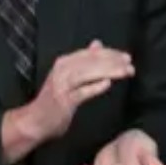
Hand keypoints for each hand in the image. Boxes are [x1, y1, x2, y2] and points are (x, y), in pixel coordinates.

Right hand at [14, 41, 133, 143]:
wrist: (35, 121)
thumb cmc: (56, 98)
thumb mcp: (70, 76)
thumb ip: (84, 61)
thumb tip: (98, 43)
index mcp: (64, 62)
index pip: (90, 54)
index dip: (110, 53)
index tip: (126, 57)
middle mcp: (62, 71)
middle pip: (90, 62)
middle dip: (112, 61)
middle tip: (130, 64)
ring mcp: (61, 86)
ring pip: (86, 73)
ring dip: (108, 71)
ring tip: (125, 72)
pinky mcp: (63, 101)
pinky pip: (81, 92)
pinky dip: (93, 87)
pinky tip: (107, 84)